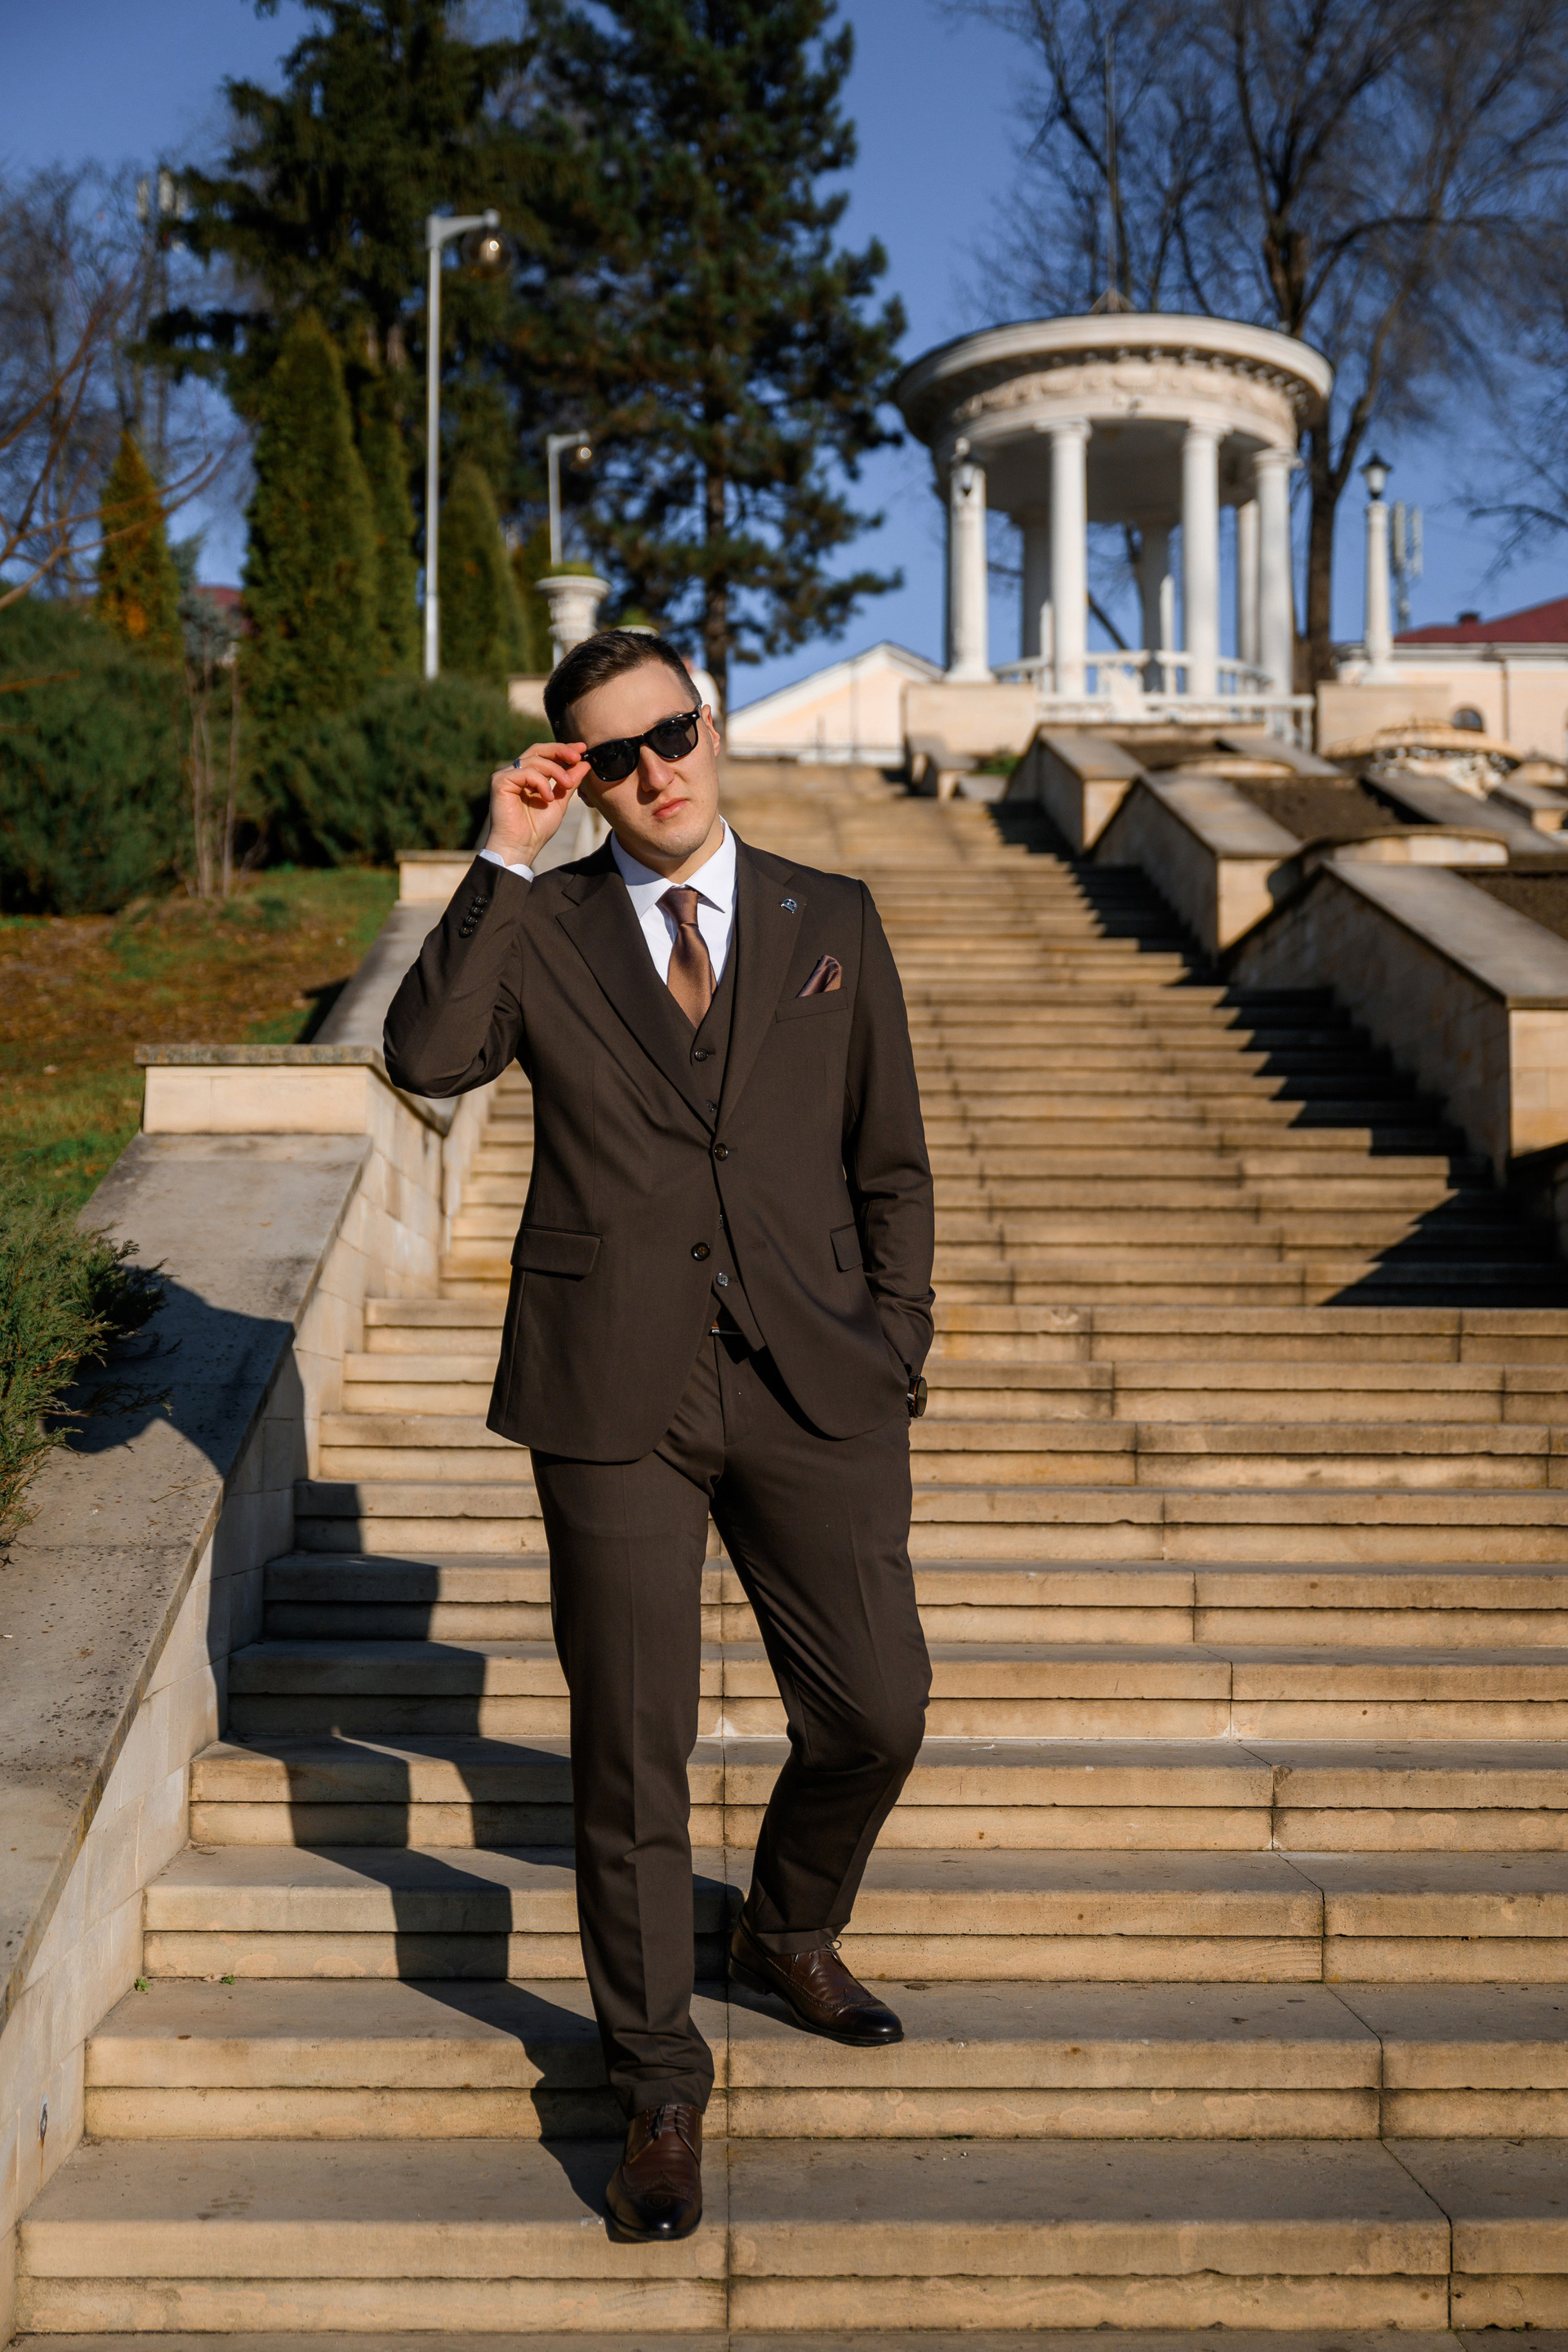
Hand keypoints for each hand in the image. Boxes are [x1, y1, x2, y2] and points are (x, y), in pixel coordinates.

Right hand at [487, 741, 589, 864]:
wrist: (521, 848)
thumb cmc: (536, 830)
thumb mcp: (559, 802)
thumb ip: (569, 782)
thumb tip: (584, 763)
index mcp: (527, 777)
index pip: (545, 755)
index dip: (563, 749)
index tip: (582, 749)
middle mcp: (515, 773)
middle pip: (538, 750)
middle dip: (560, 750)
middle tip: (578, 756)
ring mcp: (506, 776)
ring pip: (535, 760)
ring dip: (555, 771)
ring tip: (566, 786)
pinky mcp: (500, 782)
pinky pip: (525, 772)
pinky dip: (541, 782)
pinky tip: (547, 798)